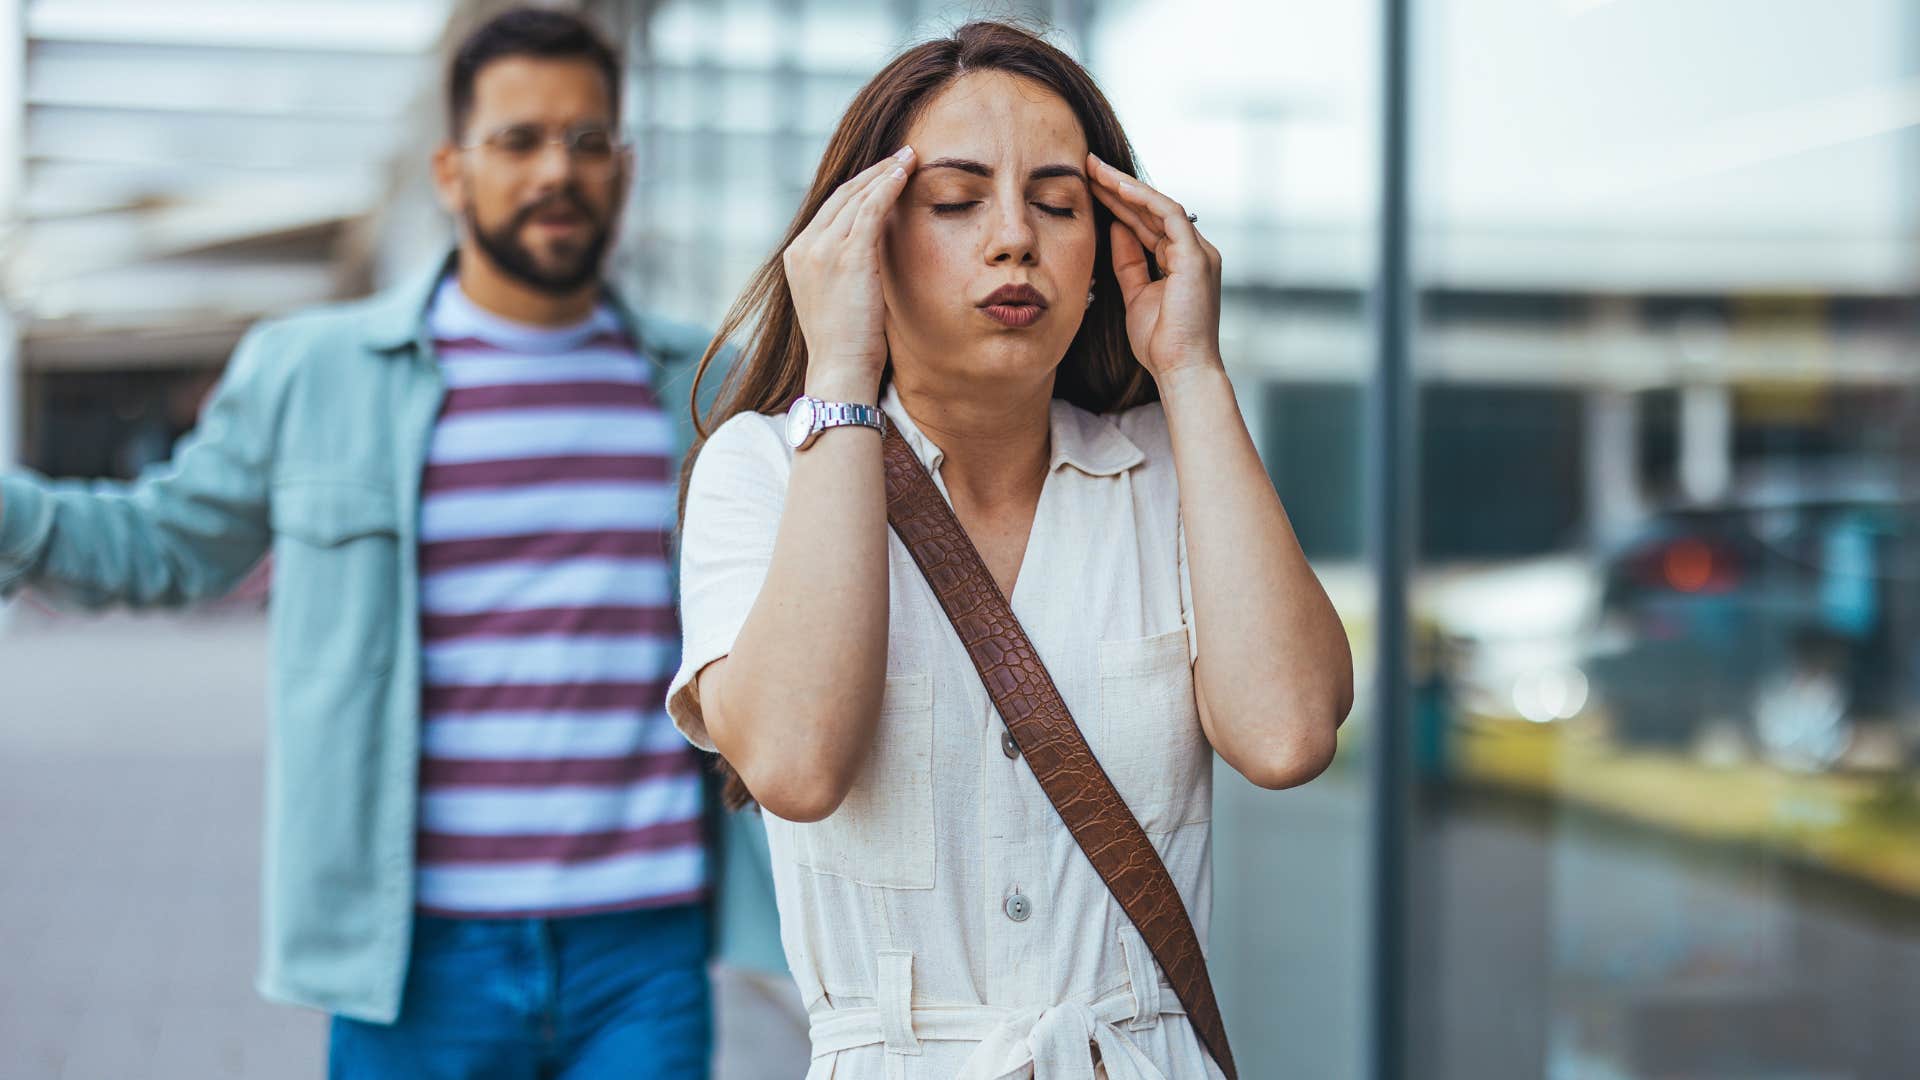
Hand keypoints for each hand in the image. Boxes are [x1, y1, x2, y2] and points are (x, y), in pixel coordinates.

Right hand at [782, 146, 917, 398]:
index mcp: (797, 256)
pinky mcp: (847, 255)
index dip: (857, 189)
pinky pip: (870, 208)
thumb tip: (869, 257)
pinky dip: (888, 185)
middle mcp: (803, 247)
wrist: (840, 370)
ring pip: (856, 196)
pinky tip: (905, 172)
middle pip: (840, 196)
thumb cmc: (846, 345)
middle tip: (899, 156)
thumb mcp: (836, 299)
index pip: (829, 210)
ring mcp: (821, 249)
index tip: (881, 176)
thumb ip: (844, 270)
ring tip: (908, 158)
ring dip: (884, 172)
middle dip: (872, 173)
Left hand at [1087, 153, 1223, 379]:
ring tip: (1095, 169)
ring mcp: (1198, 252)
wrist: (1181, 370)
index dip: (1117, 202)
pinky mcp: (1196, 257)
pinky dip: (1143, 199)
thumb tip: (1115, 226)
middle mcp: (1194, 251)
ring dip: (1125, 186)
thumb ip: (1128, 260)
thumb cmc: (1160, 342)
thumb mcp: (1136, 294)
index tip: (1088, 186)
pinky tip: (1118, 187)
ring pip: (1159, 205)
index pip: (1147, 222)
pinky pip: (1169, 215)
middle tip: (1087, 165)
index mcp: (1181, 261)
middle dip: (1118, 186)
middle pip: (1151, 209)